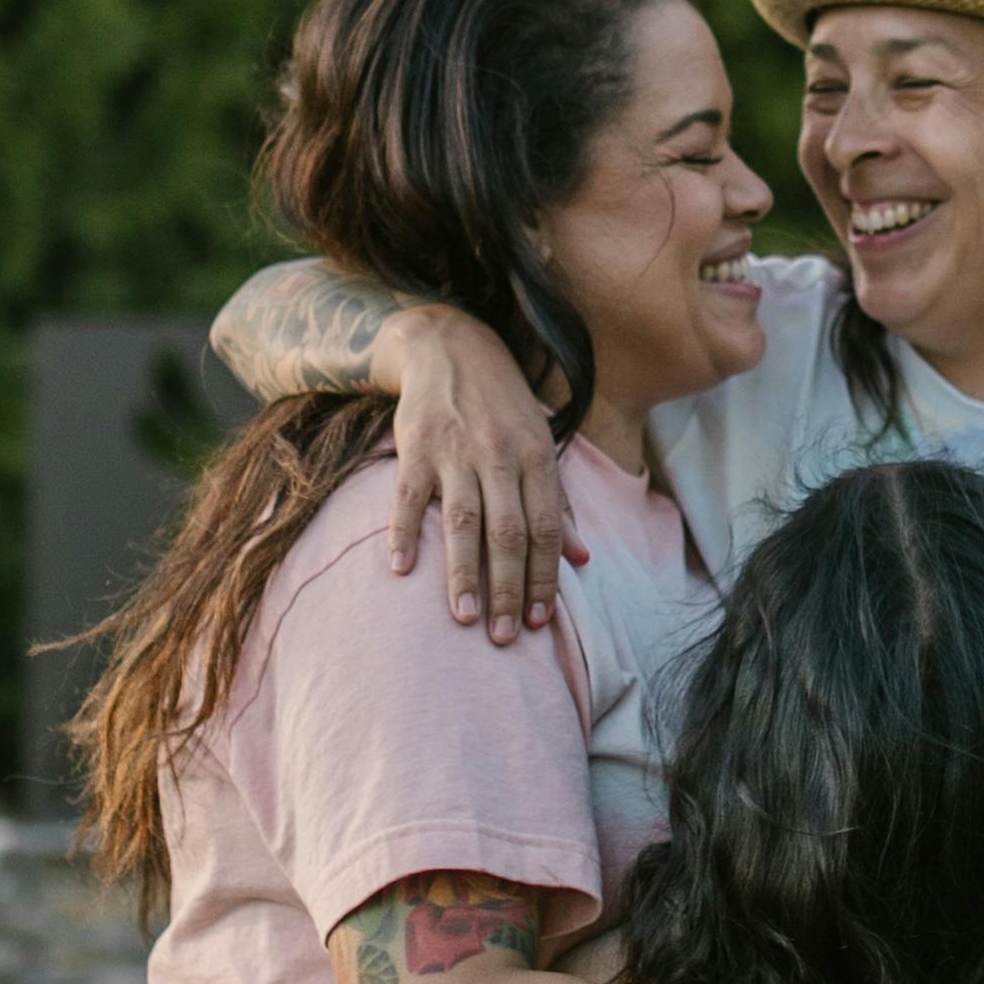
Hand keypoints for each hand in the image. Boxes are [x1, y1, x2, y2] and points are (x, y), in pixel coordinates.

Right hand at [377, 304, 581, 642]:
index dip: (544, 577)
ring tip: (465, 618)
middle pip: (508, 533)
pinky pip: (408, 496)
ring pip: (463, 521)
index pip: (546, 529)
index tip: (539, 621)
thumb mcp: (540, 445)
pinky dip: (404, 532)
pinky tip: (401, 570)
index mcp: (537, 460)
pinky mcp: (416, 446)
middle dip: (509, 588)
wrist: (452, 347)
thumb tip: (583, 559)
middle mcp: (500, 457)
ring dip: (464, 573)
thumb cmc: (503, 407)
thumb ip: (559, 503)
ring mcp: (456, 452)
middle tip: (505, 636)